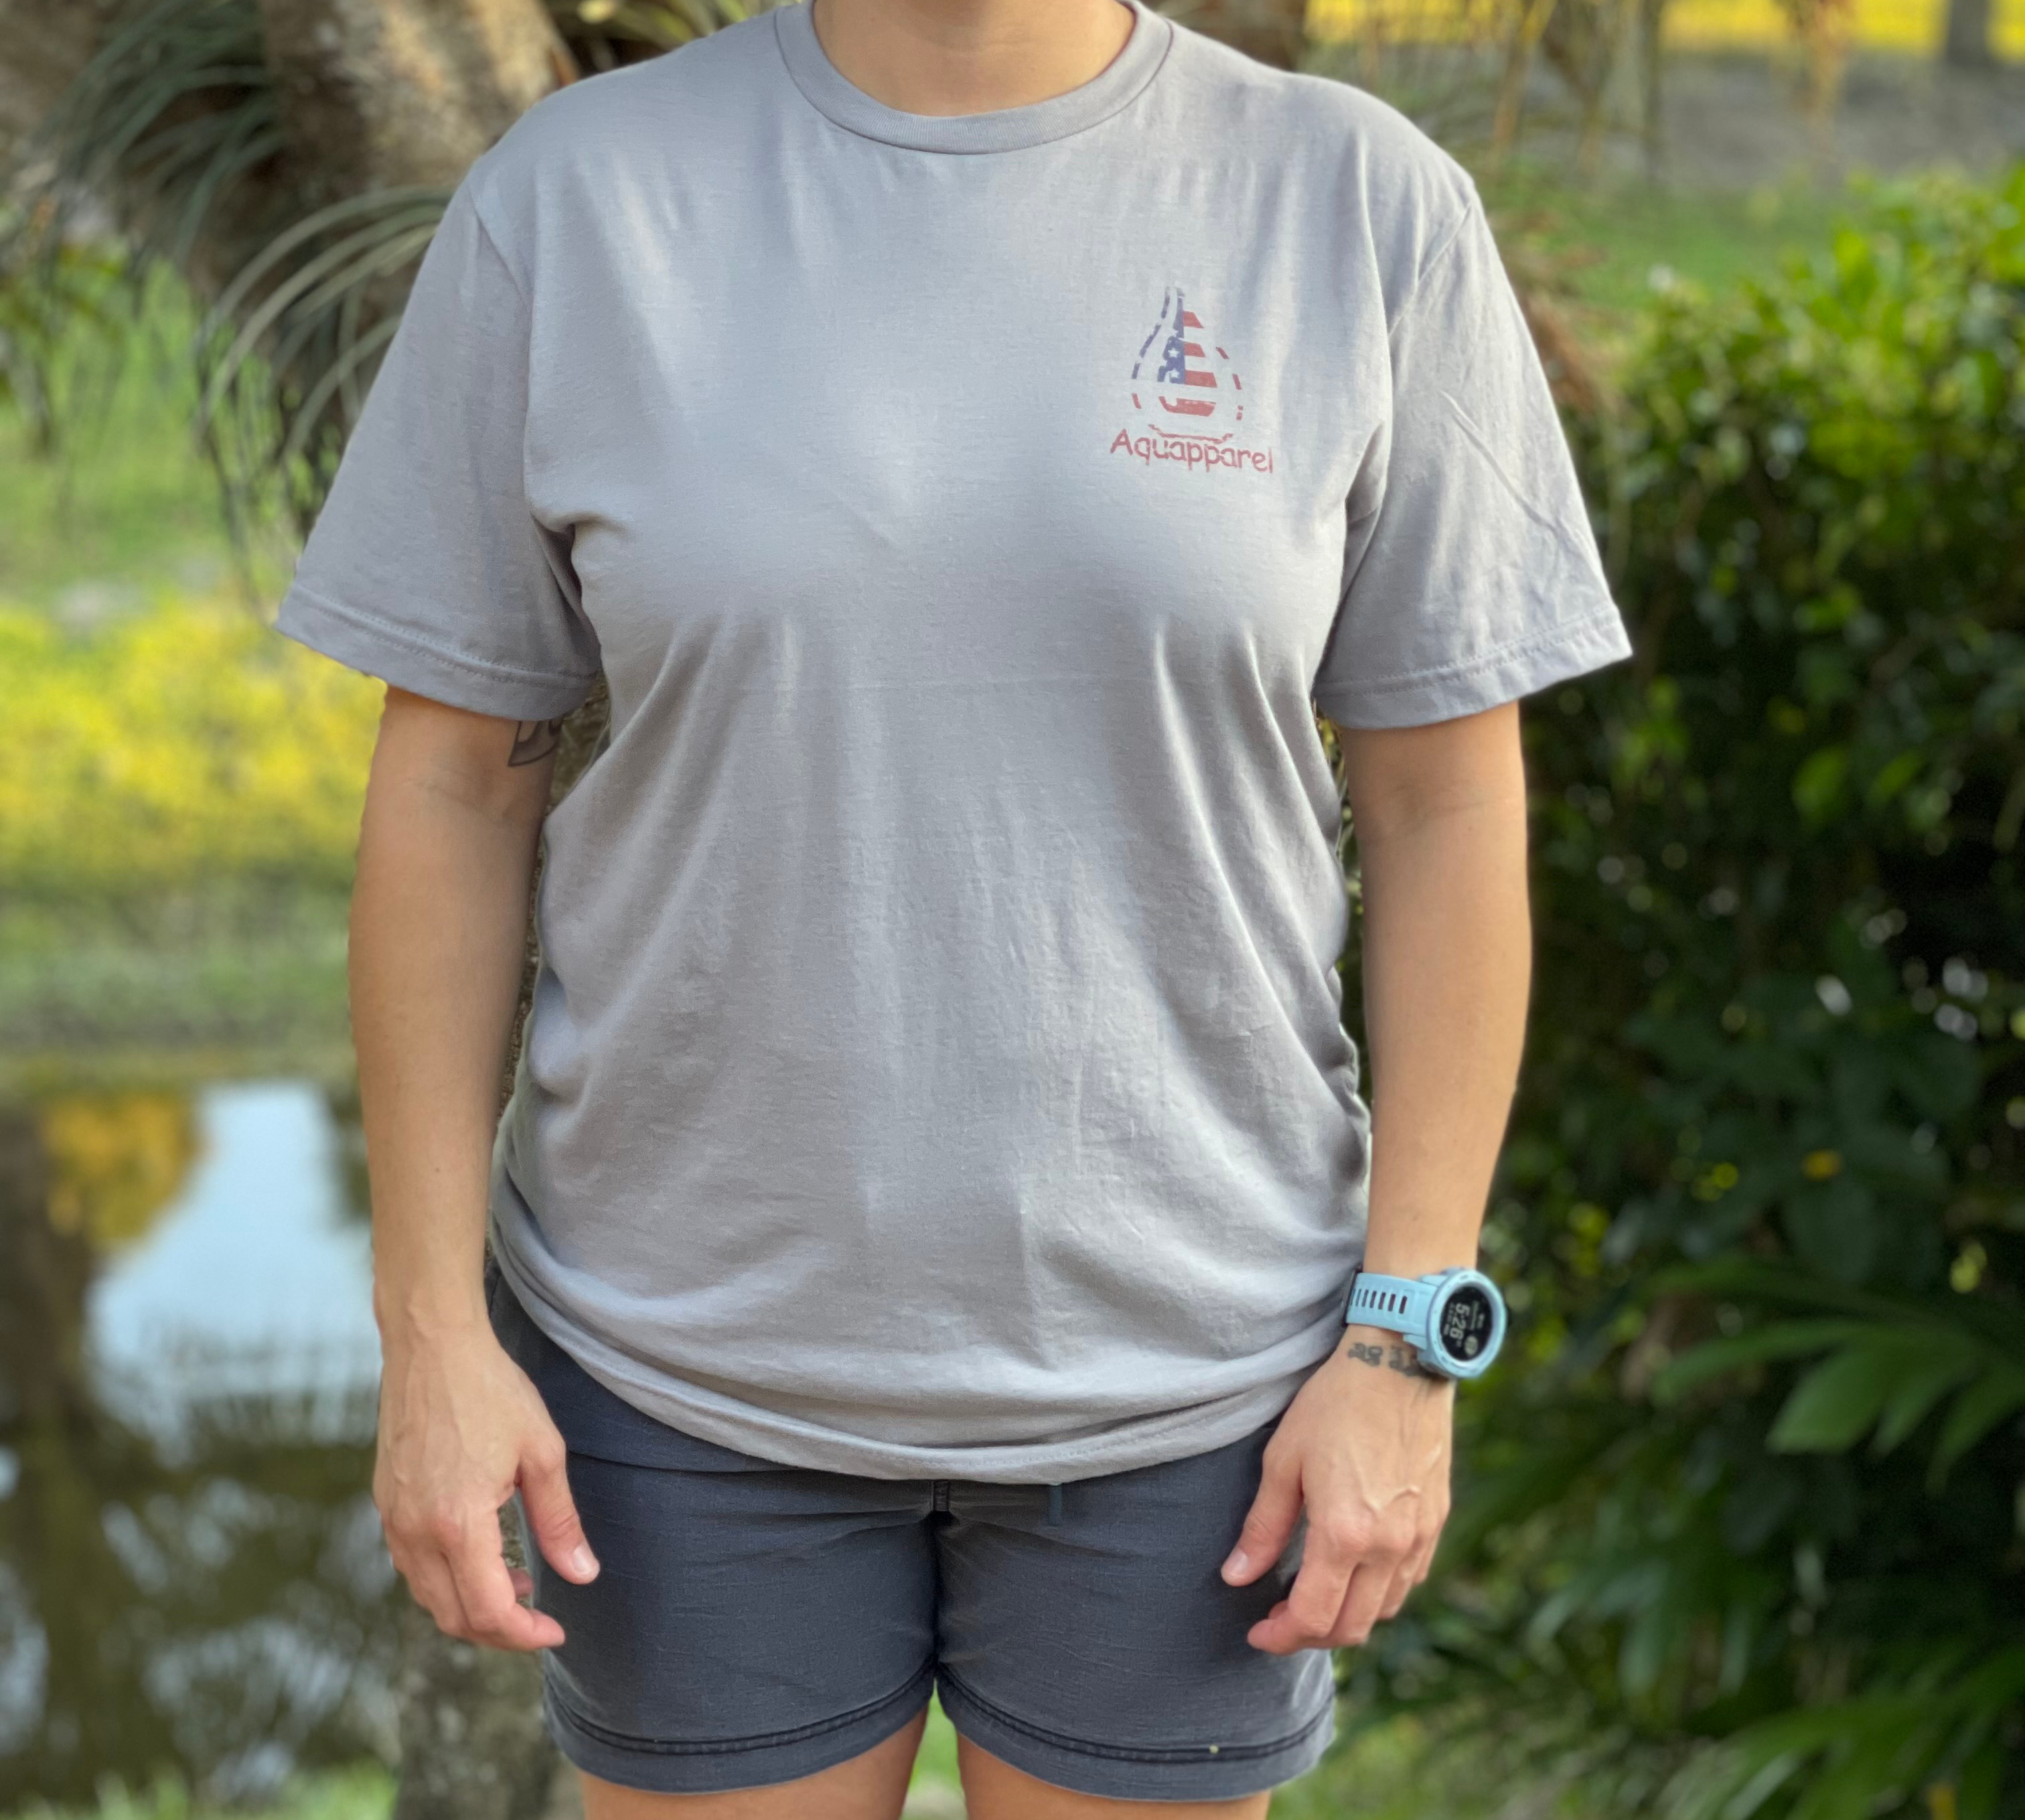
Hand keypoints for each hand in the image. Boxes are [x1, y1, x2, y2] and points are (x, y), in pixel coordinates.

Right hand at [374, 1321, 599, 1650]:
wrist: (432, 1346)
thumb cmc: (490, 1390)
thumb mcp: (542, 1452)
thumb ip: (560, 1521)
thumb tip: (583, 1575)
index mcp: (458, 1522)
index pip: (488, 1610)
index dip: (524, 1634)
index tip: (555, 1631)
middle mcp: (416, 1530)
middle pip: (452, 1615)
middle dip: (499, 1631)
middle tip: (538, 1617)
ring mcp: (394, 1517)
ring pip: (427, 1595)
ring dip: (470, 1606)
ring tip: (516, 1585)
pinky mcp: (386, 1502)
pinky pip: (411, 1565)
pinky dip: (445, 1579)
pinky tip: (479, 1556)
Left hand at [1220, 1325, 1453, 1653]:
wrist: (1400, 1362)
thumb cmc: (1335, 1404)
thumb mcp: (1283, 1460)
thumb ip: (1262, 1528)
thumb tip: (1236, 1577)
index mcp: (1345, 1534)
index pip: (1314, 1618)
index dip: (1280, 1636)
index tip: (1257, 1632)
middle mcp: (1388, 1547)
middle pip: (1352, 1628)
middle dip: (1311, 1635)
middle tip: (1279, 1619)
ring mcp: (1419, 1537)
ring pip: (1385, 1610)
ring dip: (1347, 1617)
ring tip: (1313, 1596)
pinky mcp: (1436, 1521)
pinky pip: (1409, 1581)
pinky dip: (1380, 1593)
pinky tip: (1354, 1572)